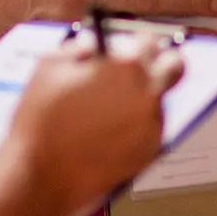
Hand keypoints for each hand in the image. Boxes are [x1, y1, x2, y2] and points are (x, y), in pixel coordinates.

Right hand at [0, 36, 185, 215]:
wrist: (41, 175)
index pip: (150, 40)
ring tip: (106, 112)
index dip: (138, 42)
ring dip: (141, 98)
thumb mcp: (50, 65)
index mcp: (125, 66)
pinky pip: (149, 128)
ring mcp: (151, 124)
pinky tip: (106, 133)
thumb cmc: (42, 121)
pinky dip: (135, 126)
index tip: (131, 46)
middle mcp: (146, 93)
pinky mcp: (149, 151)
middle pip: (174, 66)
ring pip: (159, 100)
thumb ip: (80, 47)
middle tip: (139, 70)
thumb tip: (95, 44)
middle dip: (160, 62)